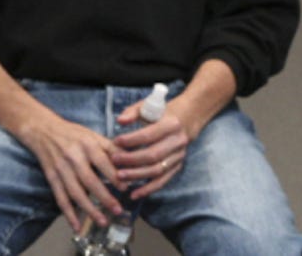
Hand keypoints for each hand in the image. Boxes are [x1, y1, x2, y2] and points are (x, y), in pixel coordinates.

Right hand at [17, 110, 125, 232]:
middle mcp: (73, 157)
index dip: (114, 176)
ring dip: (89, 209)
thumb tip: (132, 160)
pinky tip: (76, 226)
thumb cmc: (72, 133)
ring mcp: (61, 168)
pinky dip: (68, 213)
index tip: (125, 188)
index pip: (102, 162)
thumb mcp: (93, 135)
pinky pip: (60, 197)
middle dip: (104, 197)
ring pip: (75, 192)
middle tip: (117, 210)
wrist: (42, 129)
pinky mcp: (51, 177)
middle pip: (89, 180)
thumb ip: (112, 148)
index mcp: (86, 144)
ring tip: (102, 221)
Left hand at [111, 61, 237, 200]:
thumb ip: (132, 112)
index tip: (115, 142)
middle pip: (153, 155)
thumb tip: (120, 121)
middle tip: (114, 160)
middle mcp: (177, 142)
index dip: (131, 140)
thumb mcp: (147, 106)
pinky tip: (134, 194)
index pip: (149, 135)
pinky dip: (148, 189)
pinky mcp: (177, 167)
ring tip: (119, 177)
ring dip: (137, 176)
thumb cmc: (161, 112)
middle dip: (131, 160)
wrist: (187, 119)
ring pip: (157, 170)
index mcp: (171, 124)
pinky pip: (163, 181)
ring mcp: (179, 156)